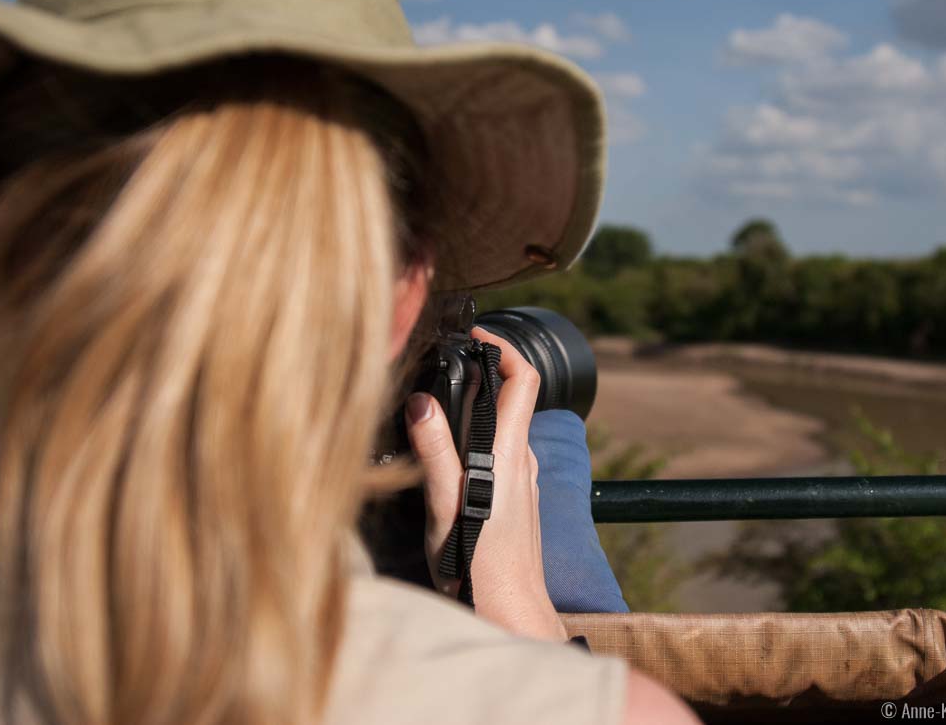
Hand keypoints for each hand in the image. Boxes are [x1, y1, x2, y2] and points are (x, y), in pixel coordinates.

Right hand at [406, 327, 566, 641]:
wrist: (509, 609)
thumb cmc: (479, 564)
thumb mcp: (443, 504)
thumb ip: (434, 450)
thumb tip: (421, 400)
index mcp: (510, 451)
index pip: (524, 379)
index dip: (504, 347)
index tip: (475, 334)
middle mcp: (523, 460)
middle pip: (512, 399)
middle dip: (482, 374)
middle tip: (444, 365)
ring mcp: (524, 480)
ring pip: (504, 429)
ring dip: (477, 411)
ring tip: (438, 409)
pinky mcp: (518, 499)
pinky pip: (501, 455)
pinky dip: (479, 442)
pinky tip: (450, 459)